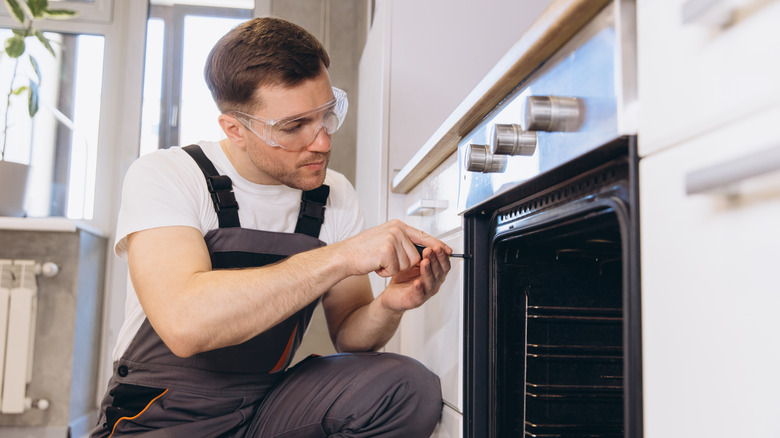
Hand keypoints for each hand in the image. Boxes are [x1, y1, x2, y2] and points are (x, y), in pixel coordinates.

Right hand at [333, 219, 451, 277]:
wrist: (344, 256)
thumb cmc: (362, 251)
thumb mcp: (384, 239)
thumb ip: (402, 241)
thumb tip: (420, 249)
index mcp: (397, 226)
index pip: (422, 235)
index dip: (436, 245)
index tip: (448, 250)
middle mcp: (397, 230)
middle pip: (416, 255)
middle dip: (402, 264)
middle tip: (385, 260)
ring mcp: (393, 238)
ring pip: (407, 264)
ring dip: (393, 268)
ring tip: (379, 261)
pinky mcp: (388, 250)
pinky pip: (396, 269)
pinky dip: (385, 272)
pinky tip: (376, 265)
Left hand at [379, 243, 451, 312]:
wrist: (392, 295)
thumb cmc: (404, 279)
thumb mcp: (413, 262)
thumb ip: (421, 254)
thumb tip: (427, 242)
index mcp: (434, 274)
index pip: (444, 264)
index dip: (442, 256)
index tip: (438, 246)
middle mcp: (432, 283)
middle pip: (439, 272)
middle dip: (435, 260)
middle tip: (429, 250)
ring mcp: (425, 292)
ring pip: (431, 282)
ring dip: (428, 271)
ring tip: (424, 262)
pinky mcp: (415, 300)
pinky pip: (420, 295)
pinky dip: (419, 288)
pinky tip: (417, 282)